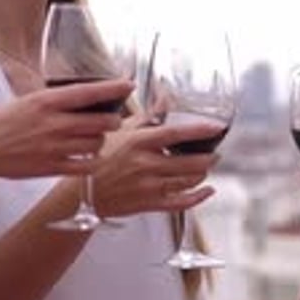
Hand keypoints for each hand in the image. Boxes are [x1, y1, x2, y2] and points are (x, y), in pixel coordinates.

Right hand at [0, 78, 131, 180]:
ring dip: (102, 140)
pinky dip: (92, 161)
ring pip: (97, 144)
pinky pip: (85, 166)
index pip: (89, 92)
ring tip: (97, 138)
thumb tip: (79, 95)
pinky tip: (87, 156)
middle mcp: (53, 123)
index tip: (129, 84)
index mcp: (46, 101)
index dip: (113, 88)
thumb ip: (52, 100)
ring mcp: (53, 148)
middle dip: (114, 119)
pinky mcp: (51, 168)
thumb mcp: (25, 100)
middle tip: (113, 118)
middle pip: (102, 121)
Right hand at [93, 119, 216, 216]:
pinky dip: (198, 197)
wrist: (82, 190)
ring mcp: (148, 187)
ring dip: (202, 173)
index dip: (199, 131)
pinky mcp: (148, 204)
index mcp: (139, 143)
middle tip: (215, 151)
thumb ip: (149, 114)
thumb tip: (165, 95)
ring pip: (187, 181)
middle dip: (208, 157)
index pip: (176, 134)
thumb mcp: (122, 128)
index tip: (217, 128)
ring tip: (206, 166)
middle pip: (188, 162)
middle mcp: (145, 165)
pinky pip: (180, 203)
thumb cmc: (101, 156)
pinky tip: (207, 190)